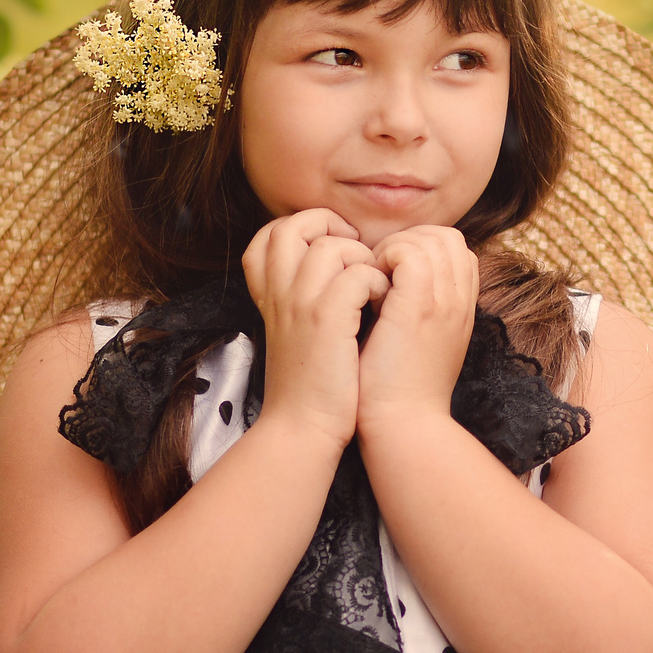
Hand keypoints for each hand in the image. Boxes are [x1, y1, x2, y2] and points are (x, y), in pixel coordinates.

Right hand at [242, 209, 388, 450]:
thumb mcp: (295, 330)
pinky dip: (378, 283)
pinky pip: (358, 274)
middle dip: (332, 228)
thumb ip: (304, 295)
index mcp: (270, 293)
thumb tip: (339, 262)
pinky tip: (382, 305)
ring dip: (364, 260)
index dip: (306, 228)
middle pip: (292, 225)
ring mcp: (300, 303)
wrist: (304, 428)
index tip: (333, 247)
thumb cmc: (312, 383)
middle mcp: (279, 292)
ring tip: (375, 288)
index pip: (271, 232)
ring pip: (331, 246)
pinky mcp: (326, 319)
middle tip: (359, 254)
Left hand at [355, 225, 477, 430]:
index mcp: (463, 309)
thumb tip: (390, 283)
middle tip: (378, 275)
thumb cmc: (398, 392)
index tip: (389, 277)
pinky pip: (409, 251)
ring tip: (372, 281)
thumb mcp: (420, 345)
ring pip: (430, 238)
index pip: (455, 249)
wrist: (402, 426)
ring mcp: (445, 301)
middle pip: (447, 237)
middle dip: (408, 242)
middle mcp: (461, 301)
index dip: (421, 249)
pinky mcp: (420, 306)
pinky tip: (367, 288)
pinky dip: (383, 258)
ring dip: (394, 249)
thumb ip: (417, 311)